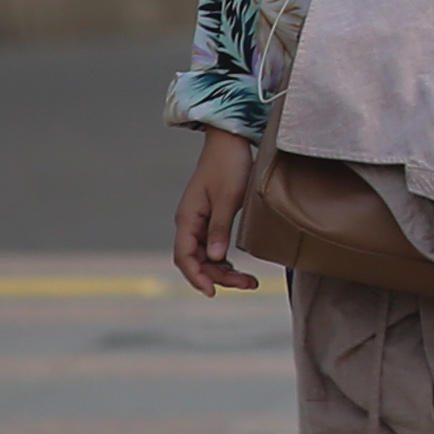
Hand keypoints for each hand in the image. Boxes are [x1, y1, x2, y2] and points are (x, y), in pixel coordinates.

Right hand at [174, 131, 262, 293]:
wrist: (230, 142)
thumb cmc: (229, 166)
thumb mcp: (228, 197)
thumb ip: (220, 228)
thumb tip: (214, 257)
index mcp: (187, 218)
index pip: (184, 256)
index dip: (196, 276)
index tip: (212, 291)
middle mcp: (189, 222)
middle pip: (195, 260)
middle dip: (218, 276)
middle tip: (248, 284)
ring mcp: (199, 221)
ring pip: (204, 256)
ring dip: (223, 270)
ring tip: (249, 281)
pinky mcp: (211, 218)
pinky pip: (212, 246)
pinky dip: (223, 259)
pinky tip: (238, 268)